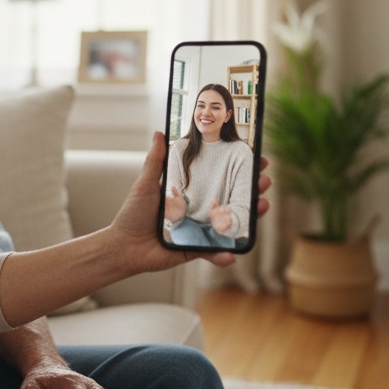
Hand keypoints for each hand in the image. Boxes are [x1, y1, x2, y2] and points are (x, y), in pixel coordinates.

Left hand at [110, 132, 271, 270]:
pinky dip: (224, 255)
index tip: (254, 158)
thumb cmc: (133, 214)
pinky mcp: (195, 250)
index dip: (237, 170)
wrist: (123, 247)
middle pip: (231, 199)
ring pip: (230, 224)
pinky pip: (213, 252)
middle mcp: (198, 210)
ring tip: (262, 205)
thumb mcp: (145, 184)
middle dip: (251, 190)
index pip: (218, 178)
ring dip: (249, 217)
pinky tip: (233, 253)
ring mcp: (199, 230)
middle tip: (265, 180)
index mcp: (189, 192)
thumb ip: (155, 161)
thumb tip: (160, 132)